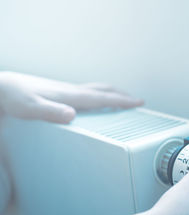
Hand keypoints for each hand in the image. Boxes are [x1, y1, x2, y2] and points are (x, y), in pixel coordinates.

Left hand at [0, 71, 143, 123]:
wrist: (1, 89)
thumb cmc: (13, 98)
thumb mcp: (30, 108)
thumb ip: (51, 112)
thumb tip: (72, 115)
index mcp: (71, 96)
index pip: (103, 98)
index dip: (123, 101)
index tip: (139, 102)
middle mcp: (72, 92)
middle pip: (104, 91)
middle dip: (122, 95)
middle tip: (136, 101)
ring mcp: (67, 92)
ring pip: (96, 91)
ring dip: (112, 95)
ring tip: (120, 101)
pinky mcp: (61, 94)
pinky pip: (87, 94)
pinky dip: (98, 98)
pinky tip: (94, 105)